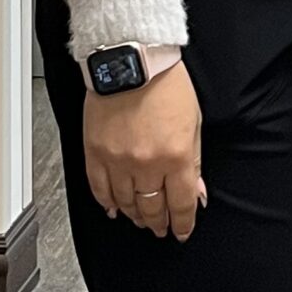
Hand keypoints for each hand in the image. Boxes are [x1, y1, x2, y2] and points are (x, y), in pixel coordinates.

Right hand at [82, 63, 204, 239]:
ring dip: (135, 216)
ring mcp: (117, 161)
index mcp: (176, 156)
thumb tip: (197, 192)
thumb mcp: (193, 123)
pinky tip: (114, 209)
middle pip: (152, 208)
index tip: (183, 231)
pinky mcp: (94, 153)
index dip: (183, 223)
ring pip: (125, 204)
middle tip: (161, 229)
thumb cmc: (166, 84)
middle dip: (159, 223)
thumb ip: (195, 162)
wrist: (132, 61)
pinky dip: (107, 203)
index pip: (181, 203)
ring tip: (141, 220)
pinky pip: (99, 189)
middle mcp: (146, 164)